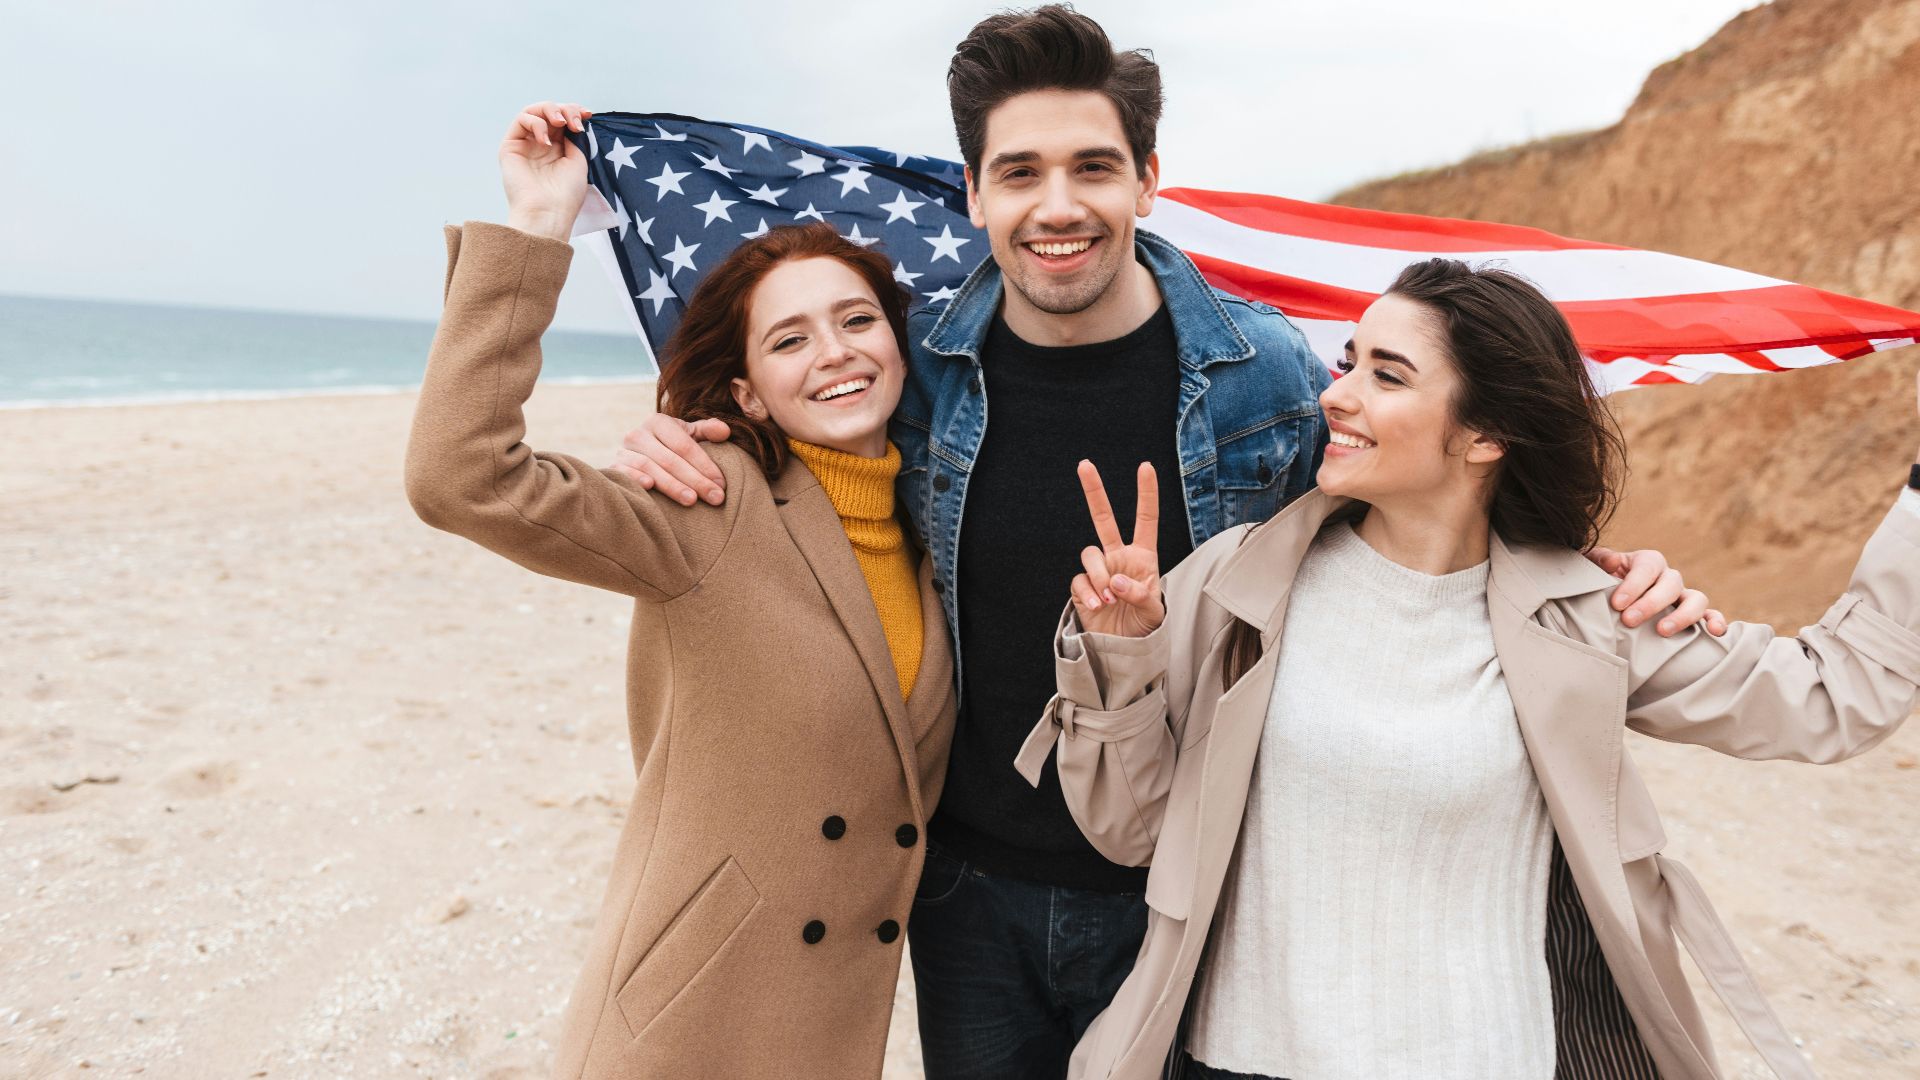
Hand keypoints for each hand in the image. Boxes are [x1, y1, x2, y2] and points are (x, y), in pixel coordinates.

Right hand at [500, 101, 591, 240]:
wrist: (548, 213)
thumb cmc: (566, 194)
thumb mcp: (578, 161)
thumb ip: (573, 138)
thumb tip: (570, 121)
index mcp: (558, 149)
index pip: (563, 120)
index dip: (575, 111)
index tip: (588, 114)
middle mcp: (540, 145)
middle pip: (549, 112)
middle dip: (565, 109)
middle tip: (574, 121)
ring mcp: (525, 145)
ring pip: (533, 111)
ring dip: (550, 110)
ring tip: (562, 123)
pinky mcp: (510, 146)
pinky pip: (521, 120)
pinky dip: (536, 123)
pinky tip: (546, 141)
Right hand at [608, 413, 731, 505]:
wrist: (637, 456)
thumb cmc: (670, 447)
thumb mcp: (688, 435)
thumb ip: (707, 431)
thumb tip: (725, 430)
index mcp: (658, 422)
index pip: (684, 444)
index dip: (705, 464)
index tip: (722, 484)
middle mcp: (638, 434)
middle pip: (670, 459)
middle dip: (696, 480)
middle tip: (715, 498)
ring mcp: (623, 451)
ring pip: (650, 468)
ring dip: (672, 485)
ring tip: (692, 500)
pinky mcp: (614, 467)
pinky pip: (624, 474)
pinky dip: (636, 479)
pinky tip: (650, 487)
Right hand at [1070, 461, 1164, 637]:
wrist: (1124, 650)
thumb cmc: (1145, 626)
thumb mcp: (1153, 612)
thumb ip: (1140, 594)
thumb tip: (1117, 581)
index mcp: (1142, 557)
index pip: (1145, 520)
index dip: (1146, 493)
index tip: (1145, 467)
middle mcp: (1118, 557)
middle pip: (1103, 518)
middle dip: (1094, 491)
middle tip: (1084, 464)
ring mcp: (1099, 571)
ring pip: (1090, 555)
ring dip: (1099, 575)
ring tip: (1110, 599)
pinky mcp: (1082, 588)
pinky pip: (1079, 581)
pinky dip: (1088, 593)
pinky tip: (1099, 607)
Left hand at [1586, 546, 1726, 636]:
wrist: (1610, 603)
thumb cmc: (1602, 584)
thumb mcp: (1595, 569)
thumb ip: (1599, 561)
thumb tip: (1613, 562)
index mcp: (1647, 562)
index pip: (1647, 567)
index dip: (1633, 584)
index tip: (1616, 604)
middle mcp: (1668, 577)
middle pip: (1671, 583)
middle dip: (1651, 603)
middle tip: (1629, 620)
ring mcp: (1683, 596)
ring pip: (1696, 599)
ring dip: (1683, 615)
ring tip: (1662, 631)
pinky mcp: (1693, 616)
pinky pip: (1710, 616)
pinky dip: (1716, 622)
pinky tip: (1714, 633)